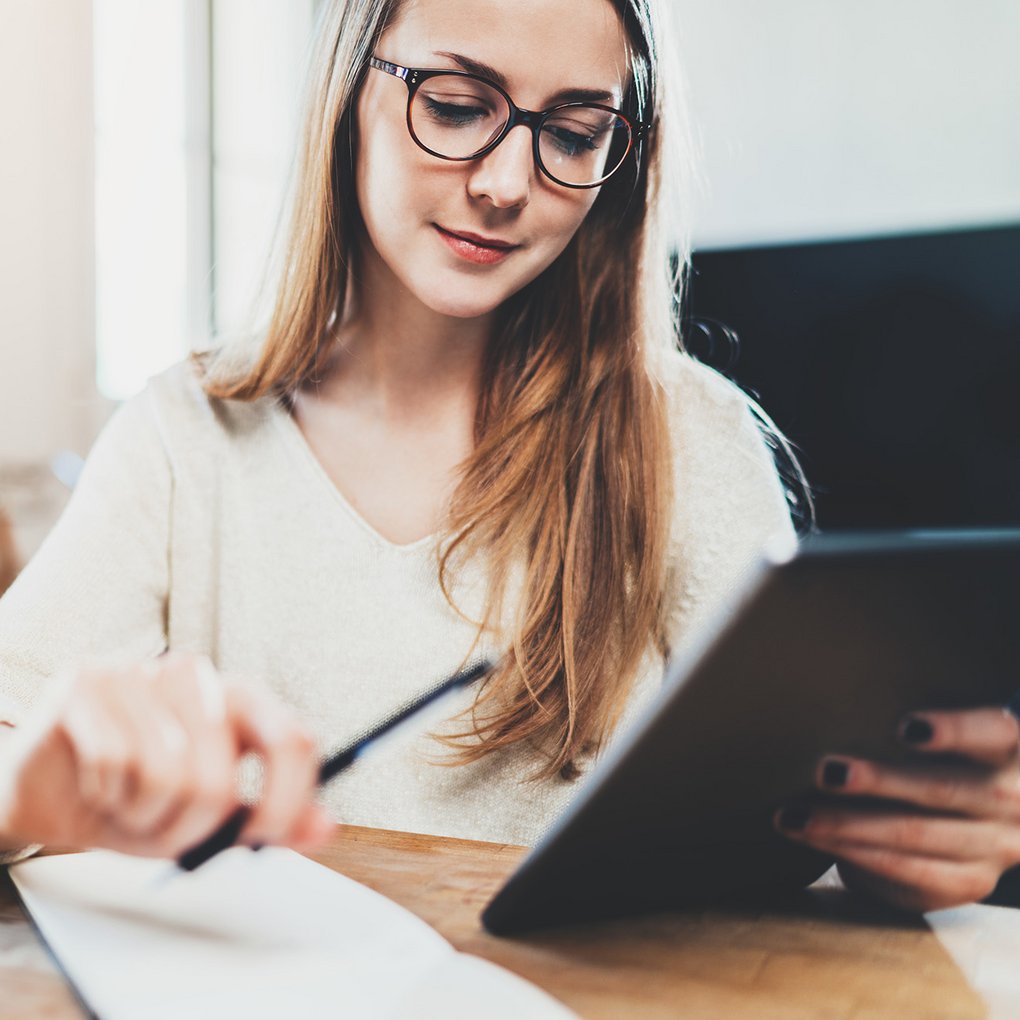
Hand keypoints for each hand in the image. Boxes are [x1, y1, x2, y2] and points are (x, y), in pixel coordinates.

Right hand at [0, 652, 333, 857]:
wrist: (48, 790)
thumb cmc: (137, 798)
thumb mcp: (210, 817)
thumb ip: (269, 819)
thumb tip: (327, 826)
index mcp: (241, 698)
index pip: (295, 739)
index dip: (285, 801)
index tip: (263, 838)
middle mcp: (198, 675)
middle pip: (222, 778)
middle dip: (190, 831)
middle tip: (165, 830)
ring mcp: (143, 671)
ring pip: (169, 776)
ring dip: (144, 816)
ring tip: (130, 803)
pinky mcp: (89, 681)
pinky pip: (114, 761)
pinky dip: (105, 795)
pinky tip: (99, 783)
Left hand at [774, 707, 1019, 911]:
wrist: (969, 820)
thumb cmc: (938, 753)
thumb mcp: (945, 731)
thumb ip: (917, 719)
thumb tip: (838, 693)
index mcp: (1011, 748)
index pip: (994, 731)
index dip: (954, 730)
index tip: (905, 727)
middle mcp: (1013, 799)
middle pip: (945, 789)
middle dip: (879, 781)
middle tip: (825, 770)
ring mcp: (995, 846)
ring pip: (915, 834)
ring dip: (846, 823)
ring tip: (795, 815)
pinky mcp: (968, 881)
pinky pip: (904, 868)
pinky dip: (851, 851)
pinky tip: (812, 837)